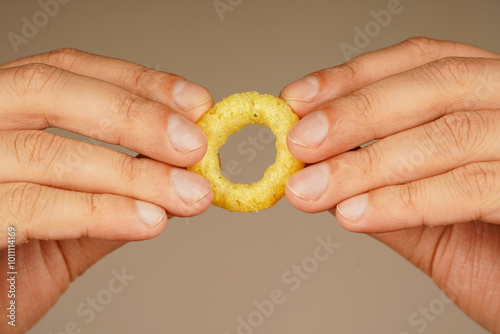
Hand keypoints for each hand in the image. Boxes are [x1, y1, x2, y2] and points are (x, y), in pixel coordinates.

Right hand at [0, 49, 212, 331]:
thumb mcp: (73, 223)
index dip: (138, 83)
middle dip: (136, 117)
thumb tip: (183, 172)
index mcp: (3, 114)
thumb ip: (120, 193)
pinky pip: (30, 206)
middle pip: (52, 92)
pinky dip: (99, 211)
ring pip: (47, 151)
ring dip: (134, 173)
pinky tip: (148, 221)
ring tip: (187, 194)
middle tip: (195, 145)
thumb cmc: (8, 267)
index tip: (196, 104)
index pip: (69, 70)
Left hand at [280, 37, 499, 331]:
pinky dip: (403, 201)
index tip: (296, 100)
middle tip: (298, 143)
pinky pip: (470, 187)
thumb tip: (316, 171)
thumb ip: (380, 190)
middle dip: (354, 116)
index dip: (353, 79)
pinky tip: (353, 215)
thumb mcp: (429, 221)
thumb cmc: (495, 258)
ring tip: (310, 189)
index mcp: (489, 101)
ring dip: (364, 165)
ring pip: (446, 135)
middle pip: (434, 86)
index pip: (420, 63)